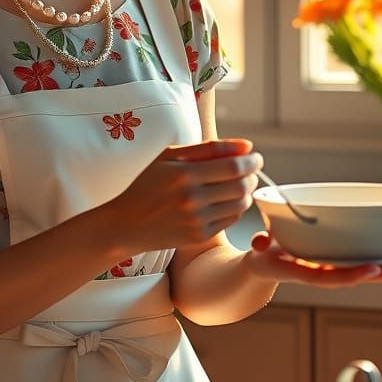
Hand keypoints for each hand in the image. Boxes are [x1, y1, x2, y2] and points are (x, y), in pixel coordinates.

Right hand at [102, 139, 262, 255]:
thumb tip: (246, 146)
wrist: (126, 223)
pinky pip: (231, 219)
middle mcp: (192, 198)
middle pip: (241, 185)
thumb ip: (208, 148)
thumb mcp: (169, 156)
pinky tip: (226, 200)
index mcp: (184, 174)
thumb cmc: (148, 184)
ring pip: (240, 204)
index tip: (255, 156)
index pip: (233, 166)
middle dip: (252, 175)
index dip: (251, 160)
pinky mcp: (199, 236)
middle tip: (250, 169)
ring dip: (246, 192)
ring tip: (240, 184)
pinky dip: (236, 208)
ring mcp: (196, 220)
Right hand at [243, 232, 381, 287]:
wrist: (267, 267)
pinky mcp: (343, 260)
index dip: (352, 275)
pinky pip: (369, 257)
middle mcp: (328, 274)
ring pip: (372, 267)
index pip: (331, 278)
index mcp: (307, 273)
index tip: (373, 269)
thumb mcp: (259, 250)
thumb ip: (260, 245)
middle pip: (361, 275)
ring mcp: (338, 268)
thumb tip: (257, 244)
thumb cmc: (264, 254)